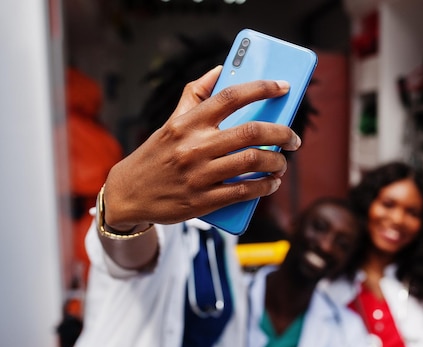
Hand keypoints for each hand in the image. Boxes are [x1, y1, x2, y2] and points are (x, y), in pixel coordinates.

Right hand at [102, 66, 301, 229]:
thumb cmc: (156, 154)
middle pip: (252, 132)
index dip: (262, 88)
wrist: (128, 193)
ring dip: (276, 162)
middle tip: (293, 139)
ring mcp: (199, 175)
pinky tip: (272, 183)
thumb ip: (195, 95)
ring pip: (253, 162)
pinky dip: (264, 186)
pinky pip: (244, 191)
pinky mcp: (203, 201)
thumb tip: (220, 70)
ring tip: (281, 163)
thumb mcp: (171, 122)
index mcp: (188, 122)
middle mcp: (194, 147)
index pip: (231, 96)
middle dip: (282, 134)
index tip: (284, 87)